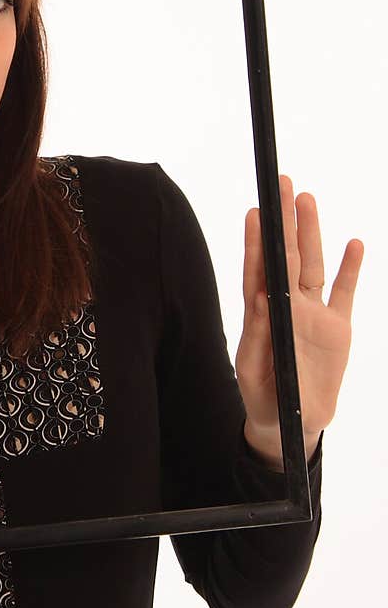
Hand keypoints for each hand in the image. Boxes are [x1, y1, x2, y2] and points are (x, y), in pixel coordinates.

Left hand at [235, 175, 362, 469]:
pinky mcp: (338, 328)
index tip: (256, 211)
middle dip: (285, 222)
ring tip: (308, 200)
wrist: (291, 422)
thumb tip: (263, 298)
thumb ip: (259, 333)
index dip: (257, 240)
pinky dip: (350, 268)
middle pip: (287, 256)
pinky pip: (344, 292)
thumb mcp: (254, 367)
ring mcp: (314, 314)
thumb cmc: (264, 394)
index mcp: (262, 314)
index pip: (259, 268)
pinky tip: (354, 243)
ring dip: (312, 233)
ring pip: (313, 265)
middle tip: (283, 185)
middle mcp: (288, 306)